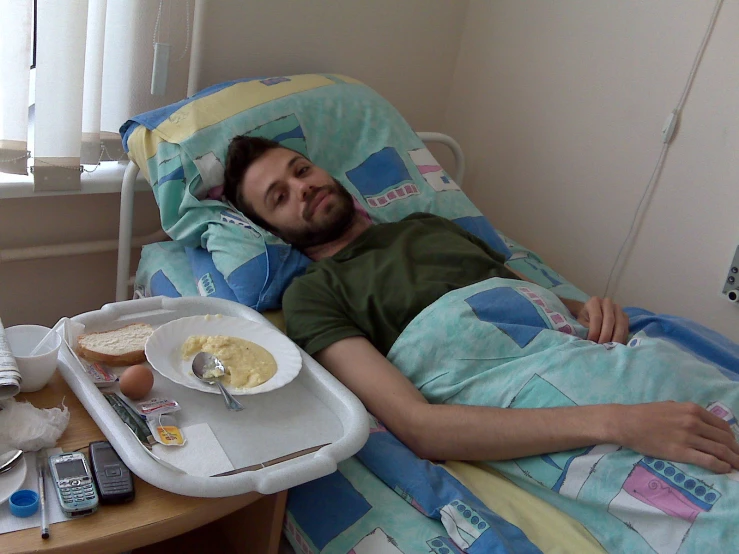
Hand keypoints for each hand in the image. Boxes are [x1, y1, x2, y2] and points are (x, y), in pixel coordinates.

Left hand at [577, 296, 628, 343]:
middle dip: (606, 335)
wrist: (591, 314)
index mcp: (595, 301)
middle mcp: (608, 303)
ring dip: (616, 338)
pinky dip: (622, 338)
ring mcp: (618, 309)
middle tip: (602, 346)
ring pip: (620, 324)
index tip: (592, 341)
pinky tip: (616, 345)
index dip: (595, 331)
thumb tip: (592, 340)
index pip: (596, 317)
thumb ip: (585, 328)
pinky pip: (626, 328)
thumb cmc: (585, 319)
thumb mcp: (581, 322)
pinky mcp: (625, 316)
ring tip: (610, 348)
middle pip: (610, 320)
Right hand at [614, 401, 738, 472]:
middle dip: (736, 450)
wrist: (626, 423)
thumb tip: (700, 422)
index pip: (722, 425)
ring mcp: (688, 437)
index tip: (734, 445)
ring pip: (720, 450)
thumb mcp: (670, 406)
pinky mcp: (680, 452)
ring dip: (734, 460)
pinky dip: (721, 466)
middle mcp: (693, 422)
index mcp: (692, 409)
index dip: (732, 437)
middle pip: (725, 439)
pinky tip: (725, 469)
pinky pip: (708, 460)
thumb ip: (687, 413)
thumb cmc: (644, 414)